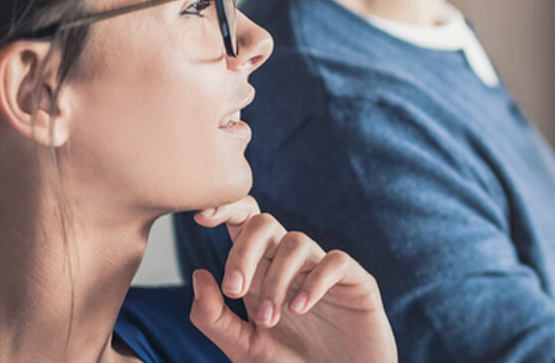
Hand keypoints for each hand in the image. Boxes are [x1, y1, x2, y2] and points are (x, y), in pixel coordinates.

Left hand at [189, 197, 396, 362]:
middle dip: (243, 252)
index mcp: (261, 272)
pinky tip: (300, 309)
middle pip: (264, 223)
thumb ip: (213, 317)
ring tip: (270, 320)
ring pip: (296, 242)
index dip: (225, 208)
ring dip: (275, 279)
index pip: (243, 223)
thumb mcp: (242, 347)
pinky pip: (335, 262)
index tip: (201, 218)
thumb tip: (198, 274)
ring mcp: (323, 271)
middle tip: (234, 291)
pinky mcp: (356, 283)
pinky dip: (313, 282)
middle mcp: (291, 265)